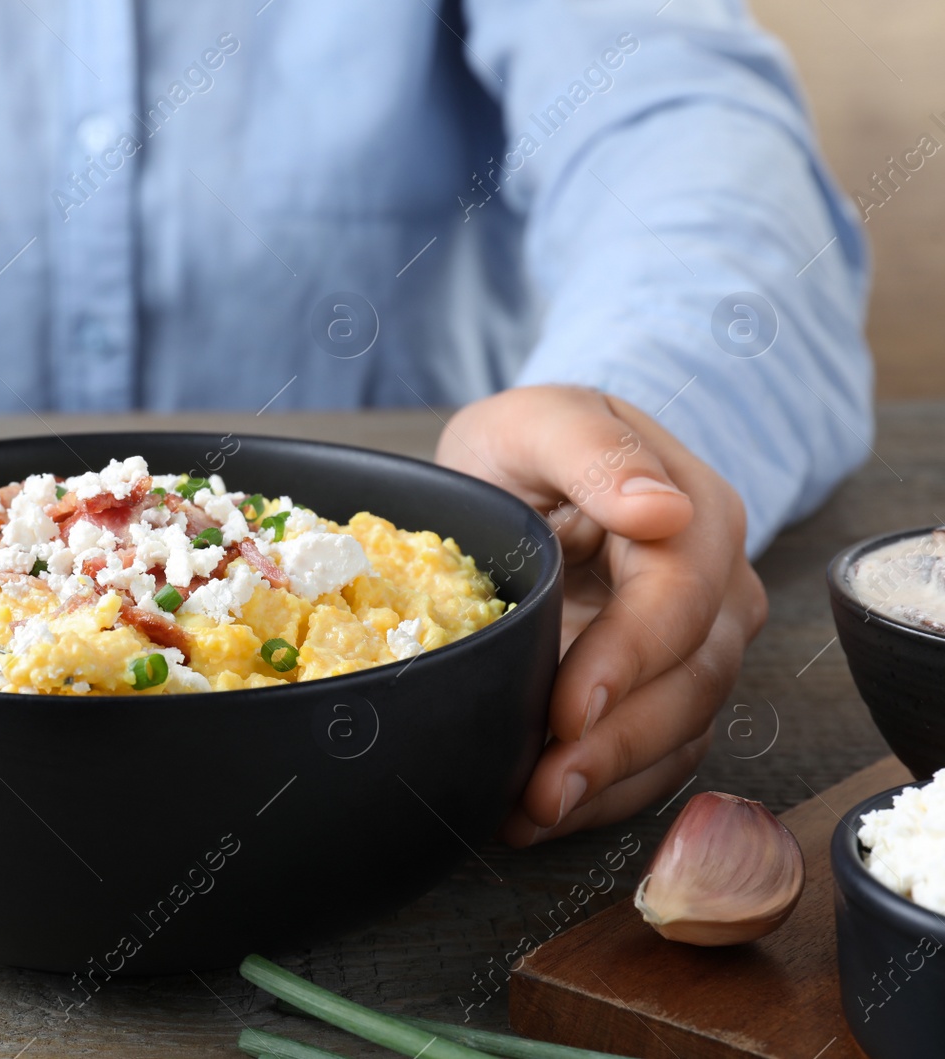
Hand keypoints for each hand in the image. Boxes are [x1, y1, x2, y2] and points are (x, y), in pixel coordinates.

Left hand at [434, 385, 767, 845]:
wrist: (524, 476)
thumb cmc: (529, 447)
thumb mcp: (540, 422)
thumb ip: (592, 452)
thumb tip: (661, 509)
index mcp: (697, 519)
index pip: (678, 602)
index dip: (626, 661)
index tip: (568, 708)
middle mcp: (716, 592)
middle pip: (689, 684)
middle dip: (615, 745)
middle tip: (542, 790)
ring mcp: (698, 650)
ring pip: (679, 733)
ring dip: (608, 784)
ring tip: (530, 815)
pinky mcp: (667, 695)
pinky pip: (657, 761)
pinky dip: (604, 796)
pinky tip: (541, 816)